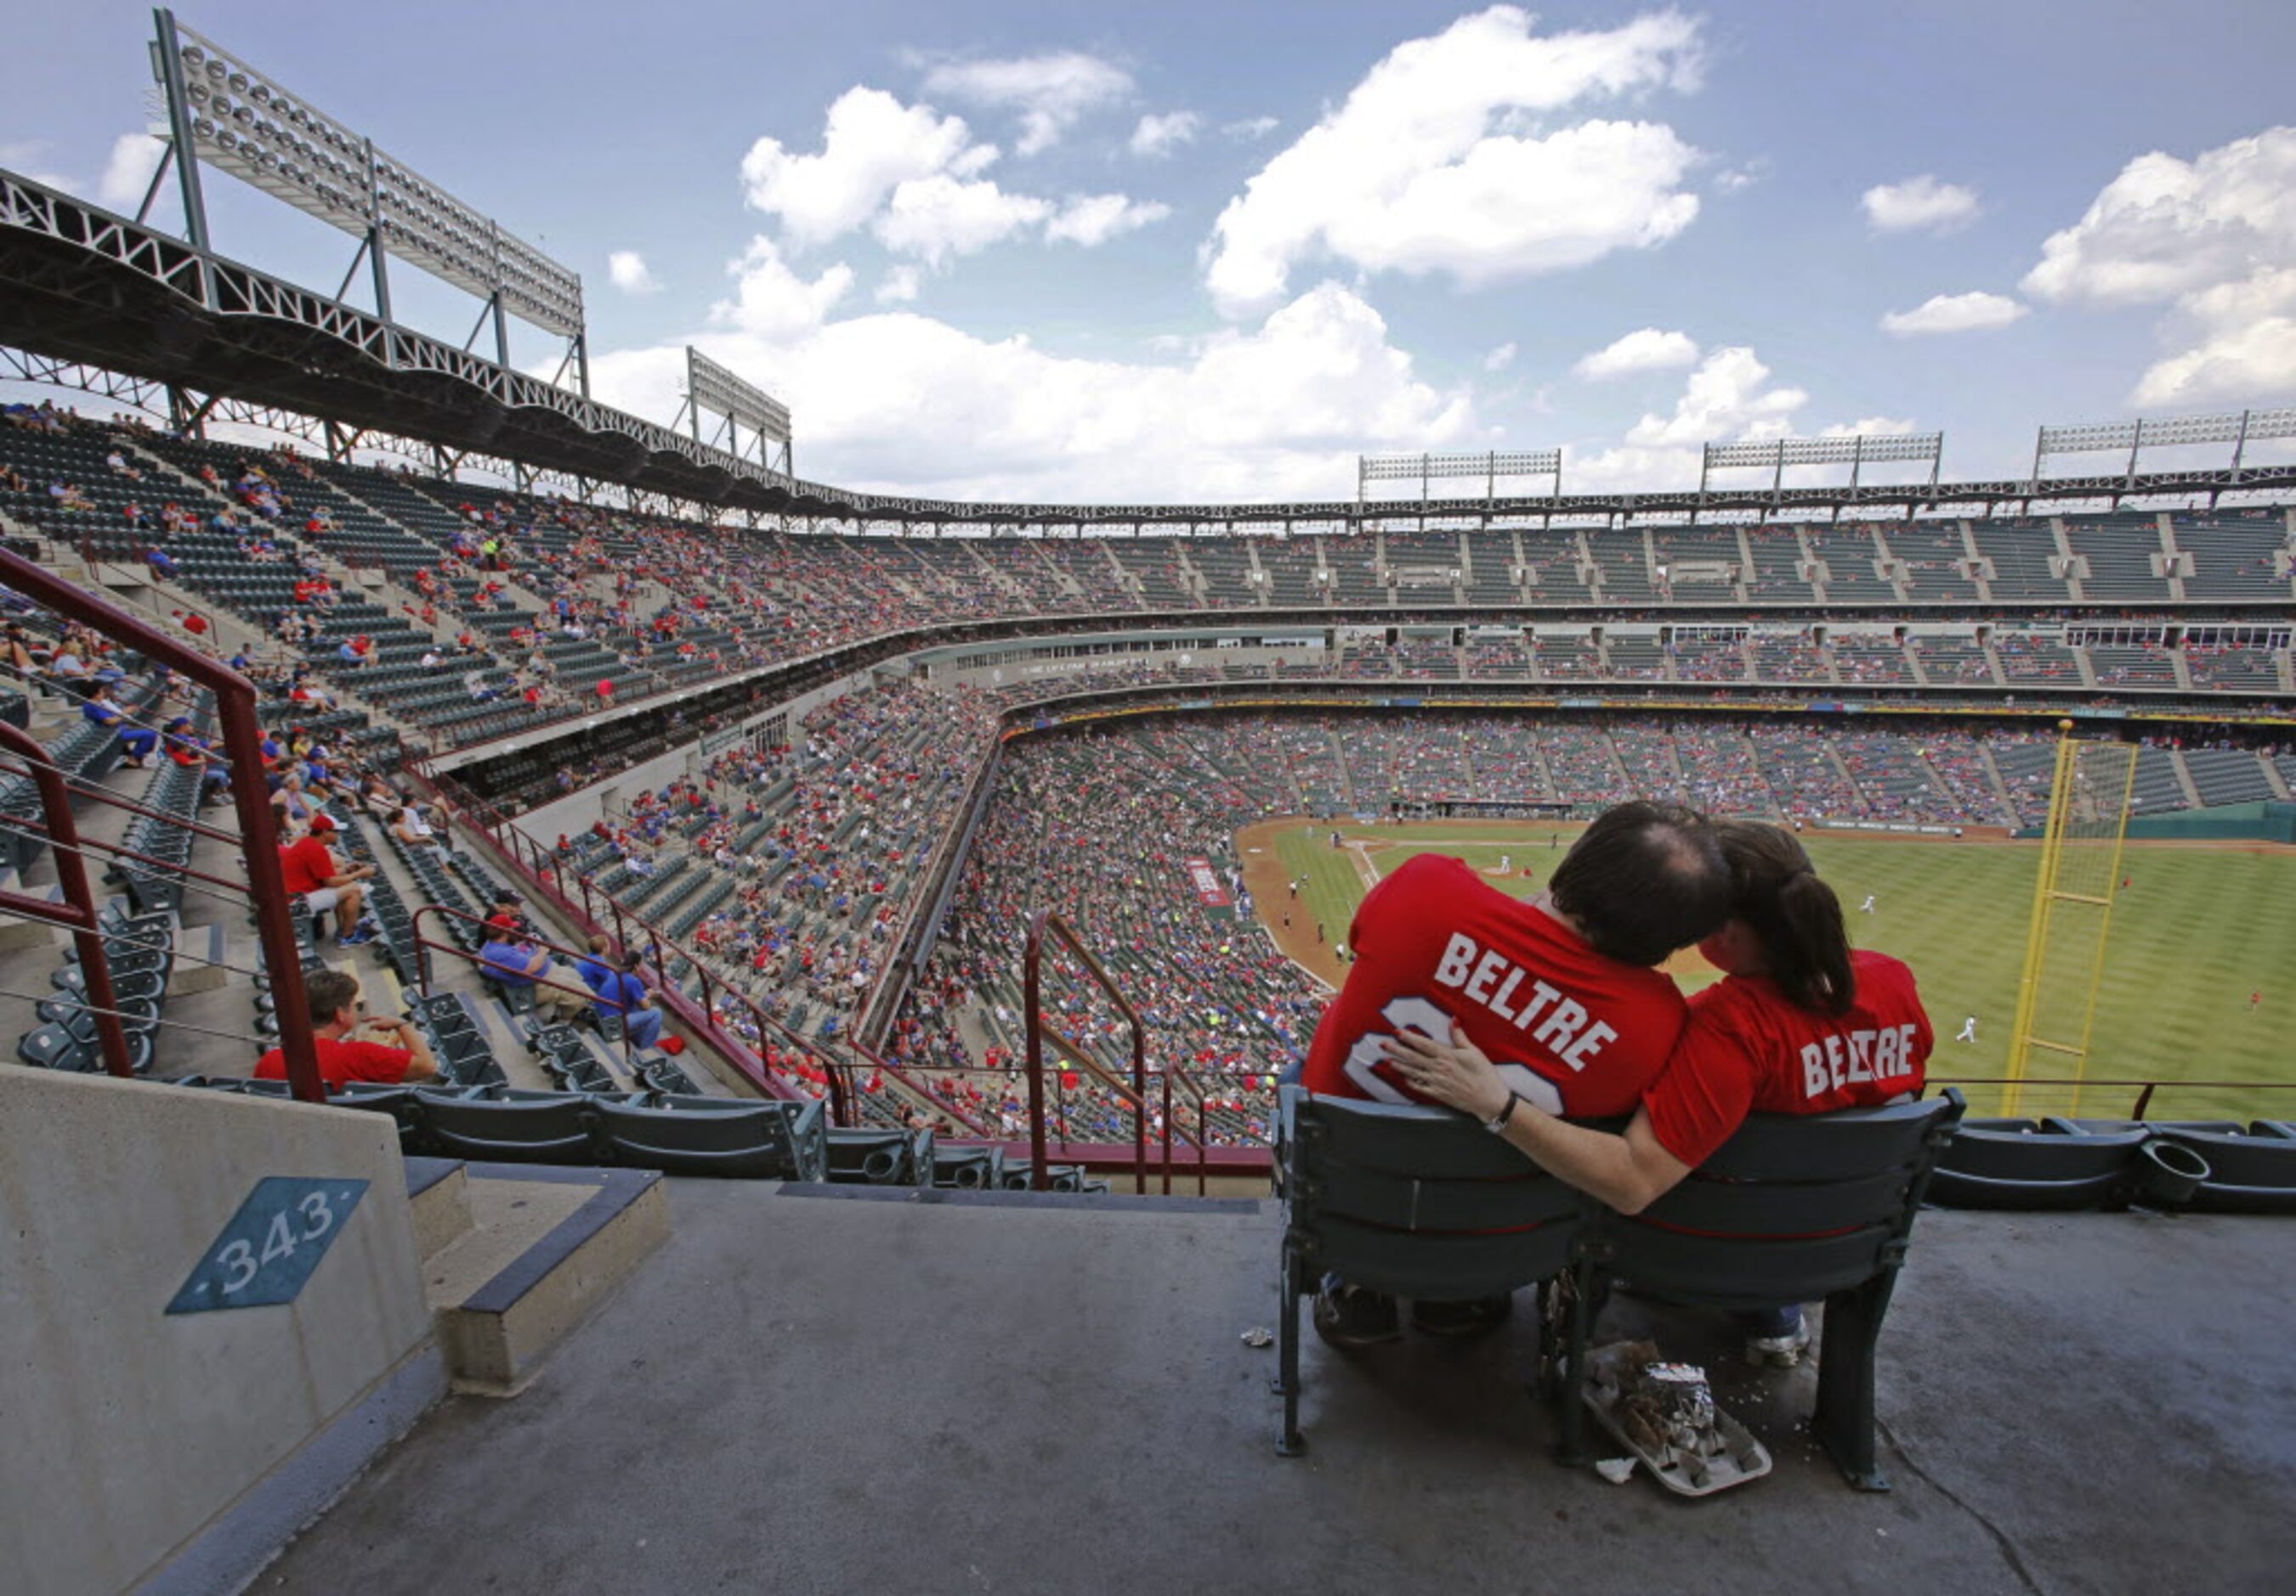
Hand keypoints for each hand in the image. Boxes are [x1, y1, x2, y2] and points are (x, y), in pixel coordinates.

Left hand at [1381, 1021, 1510, 1121]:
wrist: (1489, 1101)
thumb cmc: (1485, 1075)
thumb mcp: (1475, 1052)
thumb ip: (1460, 1037)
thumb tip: (1452, 1020)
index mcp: (1448, 1056)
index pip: (1424, 1045)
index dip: (1409, 1038)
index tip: (1397, 1032)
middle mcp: (1439, 1069)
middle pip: (1413, 1057)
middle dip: (1396, 1050)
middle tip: (1383, 1044)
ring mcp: (1437, 1083)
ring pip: (1413, 1072)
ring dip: (1399, 1065)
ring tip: (1388, 1059)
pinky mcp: (1438, 1094)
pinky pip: (1420, 1087)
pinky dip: (1410, 1081)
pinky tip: (1403, 1076)